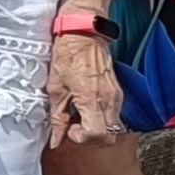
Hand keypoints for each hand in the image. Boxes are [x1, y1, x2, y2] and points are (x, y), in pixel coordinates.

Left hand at [49, 30, 124, 146]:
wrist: (83, 34)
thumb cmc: (67, 56)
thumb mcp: (56, 89)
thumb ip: (58, 118)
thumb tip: (56, 140)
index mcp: (92, 99)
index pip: (97, 135)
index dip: (82, 138)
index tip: (71, 128)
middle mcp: (109, 100)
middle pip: (109, 137)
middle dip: (91, 137)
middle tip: (75, 125)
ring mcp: (116, 96)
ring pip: (113, 127)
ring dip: (97, 128)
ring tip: (80, 114)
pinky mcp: (118, 92)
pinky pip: (114, 115)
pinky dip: (102, 118)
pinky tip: (87, 106)